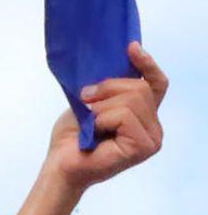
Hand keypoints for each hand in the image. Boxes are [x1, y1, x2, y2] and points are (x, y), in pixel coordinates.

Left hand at [45, 42, 167, 192]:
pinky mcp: (144, 147)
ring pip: (132, 100)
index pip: (156, 83)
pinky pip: (125, 115)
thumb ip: (109, 88)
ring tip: (89, 122)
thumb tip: (120, 60)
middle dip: (108, 89)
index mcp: (144, 116)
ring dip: (102, 107)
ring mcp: (152, 139)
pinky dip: (103, 119)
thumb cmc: (71, 139)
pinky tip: (94, 133)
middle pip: (140, 88)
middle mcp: (154, 127)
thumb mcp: (90, 103)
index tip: (130, 48)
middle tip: (85, 102)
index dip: (146, 64)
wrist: (59, 165)